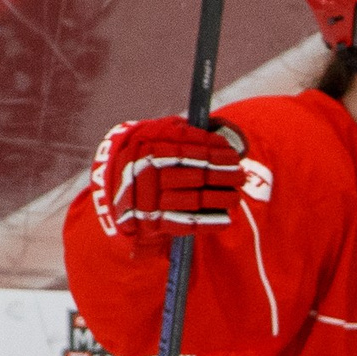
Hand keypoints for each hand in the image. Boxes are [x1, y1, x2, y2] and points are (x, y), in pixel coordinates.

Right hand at [88, 117, 248, 245]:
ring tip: (236, 196)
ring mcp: (148, 201)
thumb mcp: (152, 140)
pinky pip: (185, 224)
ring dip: (220, 199)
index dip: (213, 152)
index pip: (187, 149)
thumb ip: (177, 134)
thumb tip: (216, 131)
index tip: (233, 154)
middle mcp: (146, 175)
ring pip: (193, 200)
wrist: (115, 197)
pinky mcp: (152, 224)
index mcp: (147, 150)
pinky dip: (208, 222)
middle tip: (241, 175)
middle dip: (223, 175)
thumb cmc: (144, 164)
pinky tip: (225, 219)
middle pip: (195, 175)